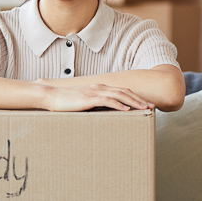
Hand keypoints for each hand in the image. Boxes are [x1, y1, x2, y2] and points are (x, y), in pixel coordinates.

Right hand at [37, 82, 154, 111]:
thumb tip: (101, 113)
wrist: (50, 95)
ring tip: (144, 108)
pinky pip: (108, 101)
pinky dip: (119, 105)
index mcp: (98, 88)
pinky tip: (127, 110)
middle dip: (139, 99)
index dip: (134, 97)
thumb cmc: (64, 101)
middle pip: (124, 92)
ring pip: (119, 95)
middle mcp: (99, 87)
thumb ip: (92, 104)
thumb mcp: (81, 101)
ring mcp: (94, 92)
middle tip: (151, 106)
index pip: (121, 91)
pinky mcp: (89, 99)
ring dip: (134, 101)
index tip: (144, 103)